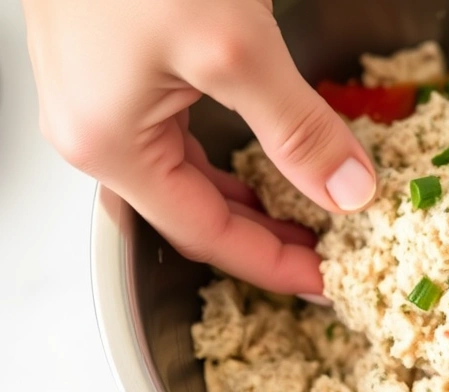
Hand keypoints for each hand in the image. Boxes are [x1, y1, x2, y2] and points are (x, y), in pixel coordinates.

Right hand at [22, 0, 376, 296]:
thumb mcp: (234, 50)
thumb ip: (297, 128)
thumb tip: (349, 188)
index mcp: (111, 146)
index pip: (206, 235)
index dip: (272, 265)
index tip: (328, 281)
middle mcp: (98, 132)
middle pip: (195, 213)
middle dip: (266, 236)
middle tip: (329, 253)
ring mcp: (104, 100)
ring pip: (189, 177)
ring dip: (251, 197)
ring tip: (309, 214)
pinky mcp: (121, 68)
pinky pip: (182, 138)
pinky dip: (232, 156)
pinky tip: (267, 156)